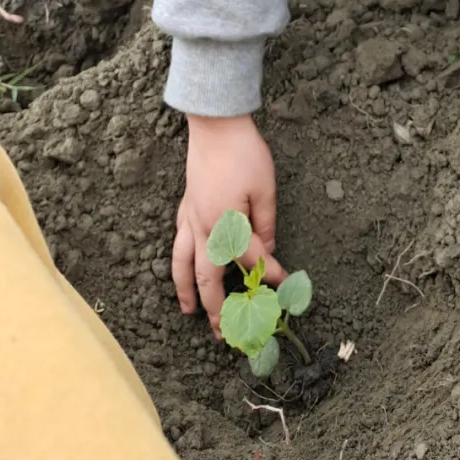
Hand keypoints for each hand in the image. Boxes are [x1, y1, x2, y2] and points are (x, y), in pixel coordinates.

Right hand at [173, 114, 285, 333]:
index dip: (269, 275)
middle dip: (217, 308)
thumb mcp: (265, 188)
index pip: (251, 259)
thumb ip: (265, 224)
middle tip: (224, 334)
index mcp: (226, 225)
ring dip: (186, 292)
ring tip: (190, 313)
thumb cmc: (244, 153)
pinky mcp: (185, 207)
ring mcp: (190, 218)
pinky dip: (178, 262)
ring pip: (183, 265)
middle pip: (208, 277)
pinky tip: (181, 268)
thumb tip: (267, 252)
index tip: (281, 287)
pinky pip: (177, 243)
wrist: (215, 125)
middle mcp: (203, 228)